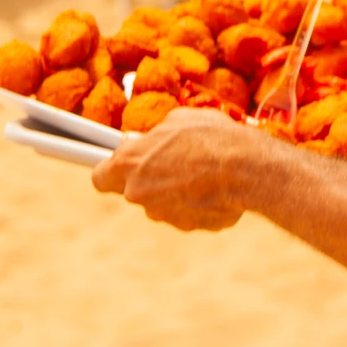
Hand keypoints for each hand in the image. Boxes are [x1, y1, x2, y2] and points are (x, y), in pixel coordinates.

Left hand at [91, 109, 259, 231]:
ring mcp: (162, 214)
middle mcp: (139, 193)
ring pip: (160, 202)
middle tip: (172, 160)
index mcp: (130, 164)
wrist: (246, 168)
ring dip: (173, 190)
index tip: (120, 165)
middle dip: (149, 178)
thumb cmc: (211, 136)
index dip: (110, 171)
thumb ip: (152, 134)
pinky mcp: (187, 226)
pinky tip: (212, 186)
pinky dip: (194, 202)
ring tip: (200, 170)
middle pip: (133, 190)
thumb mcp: (177, 119)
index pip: (99, 178)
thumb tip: (140, 140)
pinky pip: (184, 213)